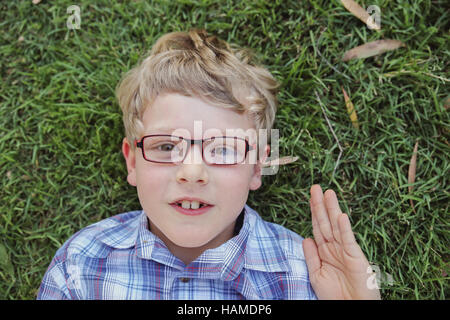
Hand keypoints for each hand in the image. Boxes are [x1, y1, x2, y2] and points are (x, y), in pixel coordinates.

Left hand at [302, 184, 380, 299]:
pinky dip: (344, 228)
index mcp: (325, 251)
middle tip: (316, 187)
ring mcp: (346, 251)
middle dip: (321, 205)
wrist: (351, 309)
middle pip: (326, 222)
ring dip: (332, 210)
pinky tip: (341, 216)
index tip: (310, 196)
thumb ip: (311, 256)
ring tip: (328, 193)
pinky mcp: (356, 258)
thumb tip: (306, 238)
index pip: (317, 227)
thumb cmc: (334, 296)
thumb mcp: (317, 275)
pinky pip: (348, 241)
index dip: (314, 212)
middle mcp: (335, 248)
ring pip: (336, 227)